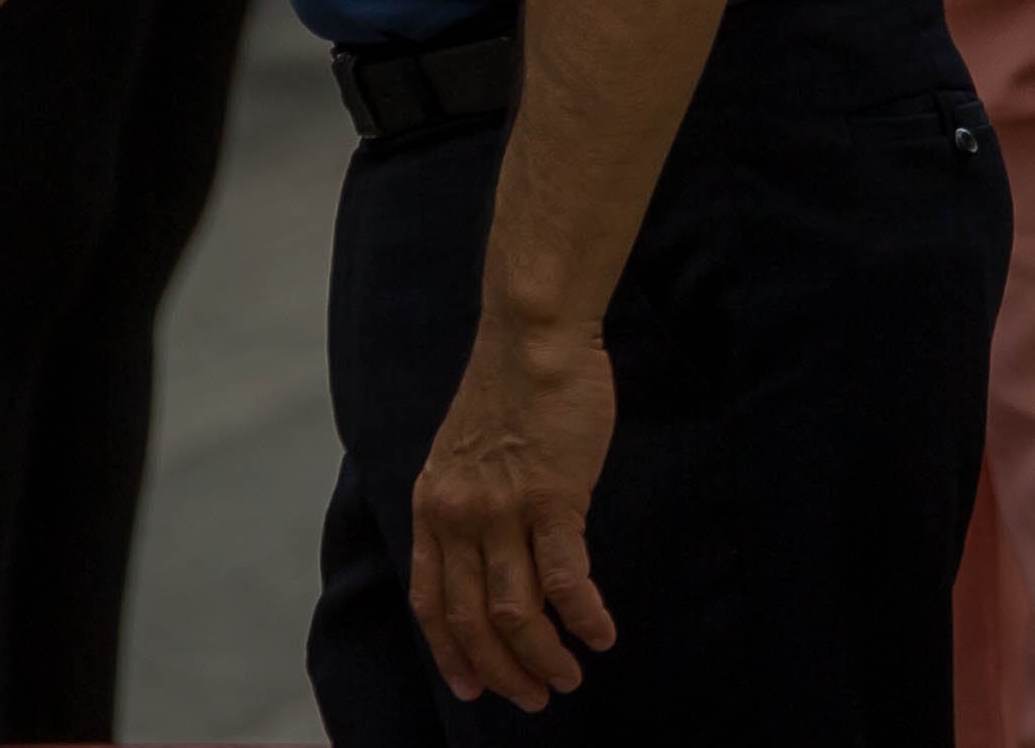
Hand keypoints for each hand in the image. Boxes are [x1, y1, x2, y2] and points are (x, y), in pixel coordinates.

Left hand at [409, 318, 619, 706]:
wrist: (534, 336)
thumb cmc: (512, 384)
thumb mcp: (464, 451)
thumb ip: (471, 503)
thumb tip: (494, 548)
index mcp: (433, 509)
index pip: (432, 603)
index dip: (452, 653)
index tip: (474, 687)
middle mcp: (459, 519)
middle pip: (472, 620)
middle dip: (502, 670)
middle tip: (534, 697)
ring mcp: (503, 511)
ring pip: (515, 610)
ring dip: (542, 656)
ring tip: (569, 678)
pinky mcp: (553, 498)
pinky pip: (566, 577)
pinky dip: (583, 616)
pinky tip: (601, 634)